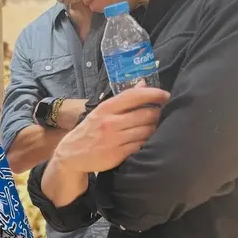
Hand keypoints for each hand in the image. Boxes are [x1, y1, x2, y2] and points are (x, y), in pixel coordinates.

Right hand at [54, 81, 169, 172]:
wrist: (71, 154)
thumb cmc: (89, 130)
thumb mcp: (102, 111)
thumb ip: (123, 99)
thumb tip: (143, 83)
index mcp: (106, 108)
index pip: (134, 96)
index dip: (154, 94)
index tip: (166, 95)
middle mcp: (110, 122)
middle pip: (145, 114)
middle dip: (158, 113)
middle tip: (161, 114)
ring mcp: (114, 139)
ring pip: (146, 131)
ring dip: (154, 129)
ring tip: (154, 128)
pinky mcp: (118, 154)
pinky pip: (141, 145)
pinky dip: (147, 142)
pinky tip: (146, 141)